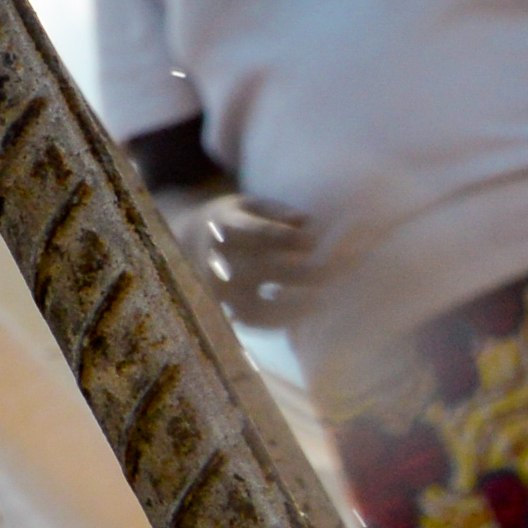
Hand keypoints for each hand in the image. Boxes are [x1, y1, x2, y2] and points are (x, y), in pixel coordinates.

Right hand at [187, 194, 318, 326]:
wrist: (190, 244)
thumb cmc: (233, 221)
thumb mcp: (248, 205)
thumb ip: (276, 212)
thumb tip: (304, 221)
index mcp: (224, 228)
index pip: (258, 235)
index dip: (288, 239)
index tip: (316, 240)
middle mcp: (218, 263)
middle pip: (262, 272)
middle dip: (304, 273)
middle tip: (337, 272)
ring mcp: (221, 292)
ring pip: (256, 307)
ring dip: (293, 307)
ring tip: (325, 301)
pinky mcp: (227, 310)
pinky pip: (256, 322)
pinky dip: (282, 321)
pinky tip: (307, 311)